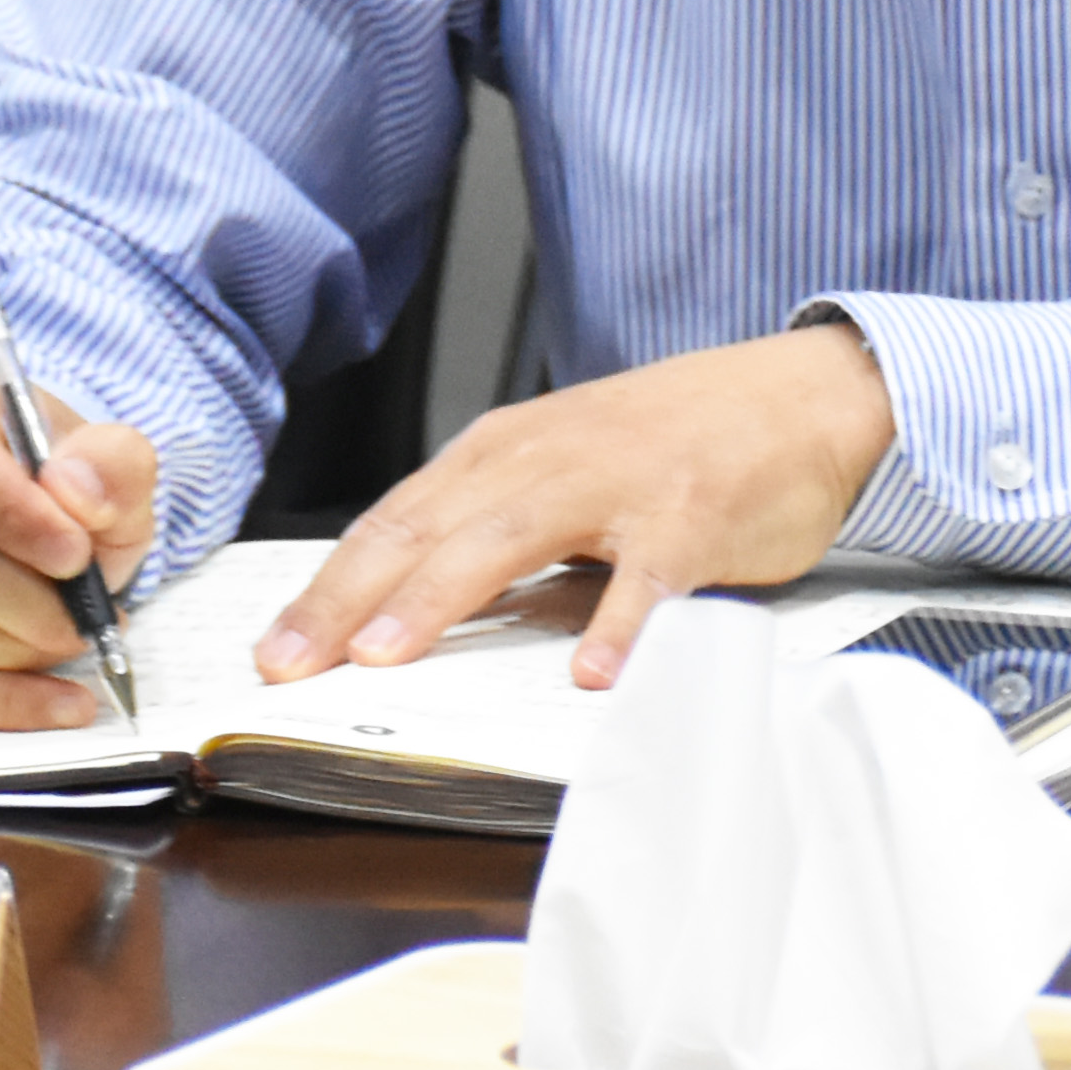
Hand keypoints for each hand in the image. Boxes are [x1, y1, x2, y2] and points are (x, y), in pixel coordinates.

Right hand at [0, 365, 156, 731]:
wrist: (22, 498)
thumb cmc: (63, 478)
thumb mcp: (110, 458)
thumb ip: (113, 465)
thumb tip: (75, 494)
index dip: (15, 521)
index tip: (76, 559)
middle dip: (29, 609)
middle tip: (88, 626)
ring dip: (12, 658)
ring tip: (71, 648)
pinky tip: (47, 702)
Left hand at [252, 323, 895, 693]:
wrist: (797, 395)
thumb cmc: (673, 443)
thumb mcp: (566, 473)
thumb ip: (499, 536)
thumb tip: (416, 616)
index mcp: (505, 452)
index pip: (394, 523)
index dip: (329, 588)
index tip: (273, 649)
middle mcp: (546, 458)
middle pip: (429, 530)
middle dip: (351, 600)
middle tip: (293, 665)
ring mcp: (618, 484)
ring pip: (511, 537)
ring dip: (442, 597)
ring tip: (389, 657)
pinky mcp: (692, 515)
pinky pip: (649, 576)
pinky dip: (620, 622)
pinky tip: (594, 674)